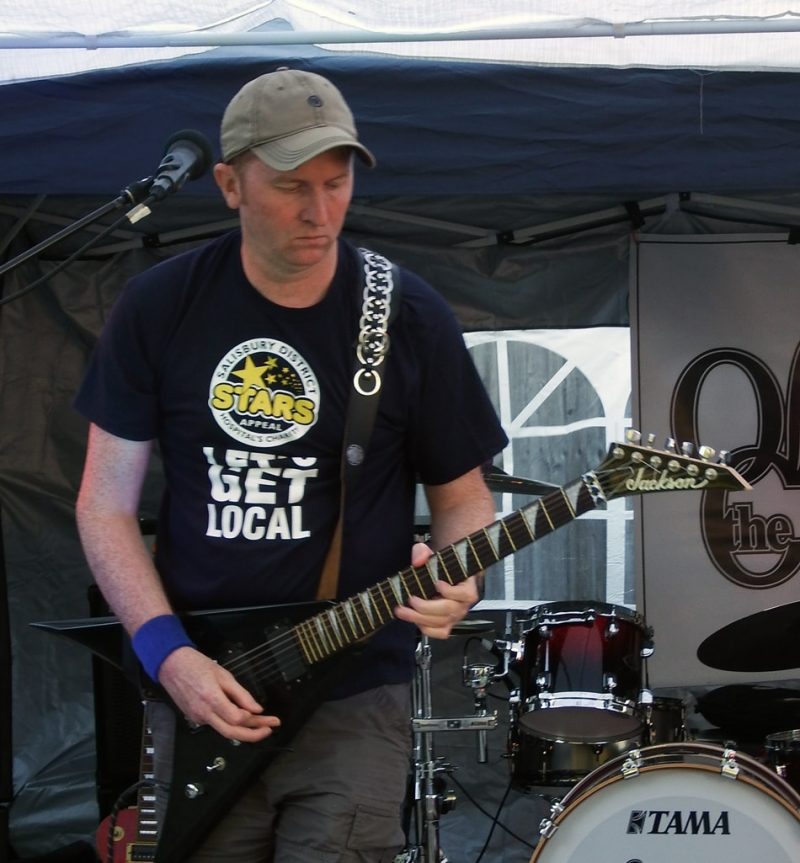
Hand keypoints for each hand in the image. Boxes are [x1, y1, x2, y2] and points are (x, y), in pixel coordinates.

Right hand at [158, 646, 280, 741]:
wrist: (171, 665)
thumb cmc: (197, 664)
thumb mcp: (224, 674)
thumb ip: (240, 694)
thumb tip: (256, 709)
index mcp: (212, 699)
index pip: (237, 719)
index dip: (254, 722)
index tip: (269, 719)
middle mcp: (203, 713)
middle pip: (231, 733)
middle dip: (253, 735)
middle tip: (270, 729)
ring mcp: (197, 718)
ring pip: (223, 730)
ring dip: (243, 730)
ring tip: (260, 723)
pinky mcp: (194, 718)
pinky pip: (215, 724)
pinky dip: (230, 722)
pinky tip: (240, 716)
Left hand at [393, 542, 479, 638]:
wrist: (441, 574)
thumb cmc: (440, 566)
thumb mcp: (431, 554)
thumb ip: (423, 552)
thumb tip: (419, 559)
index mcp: (466, 585)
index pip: (464, 593)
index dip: (451, 591)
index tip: (437, 583)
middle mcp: (462, 603)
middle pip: (449, 610)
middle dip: (427, 607)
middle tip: (411, 599)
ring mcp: (455, 615)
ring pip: (441, 623)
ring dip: (419, 618)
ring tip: (402, 610)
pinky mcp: (446, 624)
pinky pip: (439, 633)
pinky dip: (425, 628)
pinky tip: (413, 618)